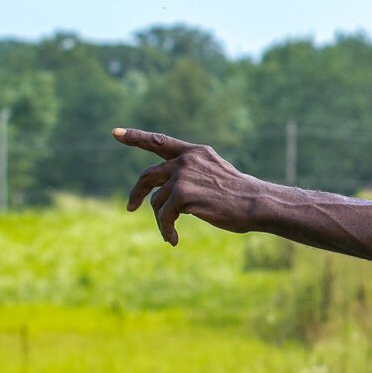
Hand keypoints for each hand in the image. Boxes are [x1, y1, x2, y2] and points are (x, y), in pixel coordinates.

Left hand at [114, 128, 260, 244]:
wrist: (256, 203)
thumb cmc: (240, 195)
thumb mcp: (215, 175)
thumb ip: (192, 175)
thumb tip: (165, 194)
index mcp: (195, 152)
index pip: (159, 141)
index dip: (135, 137)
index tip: (115, 132)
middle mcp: (185, 160)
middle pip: (148, 175)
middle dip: (137, 192)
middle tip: (130, 206)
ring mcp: (182, 176)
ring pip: (156, 201)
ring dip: (161, 220)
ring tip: (170, 234)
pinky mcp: (182, 195)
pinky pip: (164, 216)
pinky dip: (166, 230)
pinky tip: (174, 239)